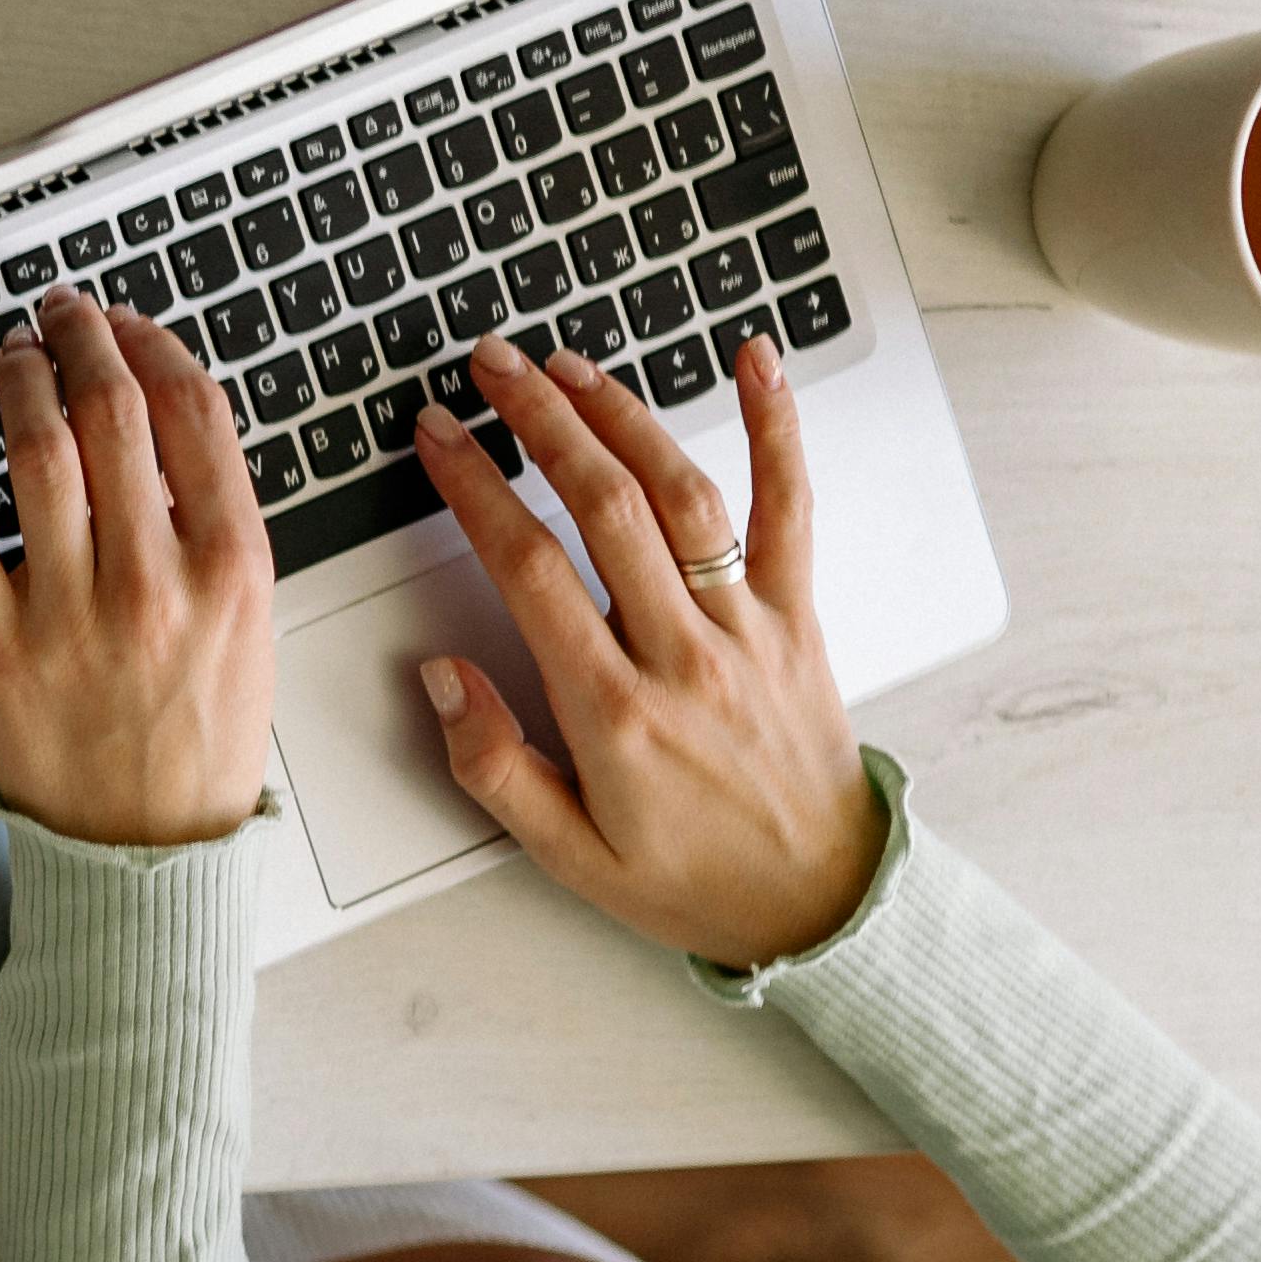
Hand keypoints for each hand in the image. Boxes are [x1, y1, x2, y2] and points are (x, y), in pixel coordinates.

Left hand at [0, 285, 276, 848]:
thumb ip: (211, 527)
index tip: (124, 322)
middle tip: (59, 312)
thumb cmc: (199, 738)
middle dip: (80, 337)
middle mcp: (153, 580)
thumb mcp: (247, 624)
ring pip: (35, 450)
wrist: (150, 851)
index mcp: (232, 567)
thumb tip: (156, 430)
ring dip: (18, 377)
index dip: (150, 342)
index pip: (193, 412)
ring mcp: (69, 611)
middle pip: (112, 411)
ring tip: (12, 352)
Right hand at [407, 331, 880, 969]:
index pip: (530, 569)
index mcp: (614, 712)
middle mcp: (683, 654)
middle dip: (539, 421)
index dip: (475, 488)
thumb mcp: (567, 855)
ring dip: (622, 415)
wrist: (821, 900)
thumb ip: (494, 765)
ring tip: (568, 366)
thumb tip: (440, 676)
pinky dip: (777, 428)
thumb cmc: (692, 878)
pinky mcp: (796, 616)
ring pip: (682, 493)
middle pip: (603, 505)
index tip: (439, 438)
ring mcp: (747, 627)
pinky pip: (789, 508)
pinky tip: (756, 361)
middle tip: (491, 366)